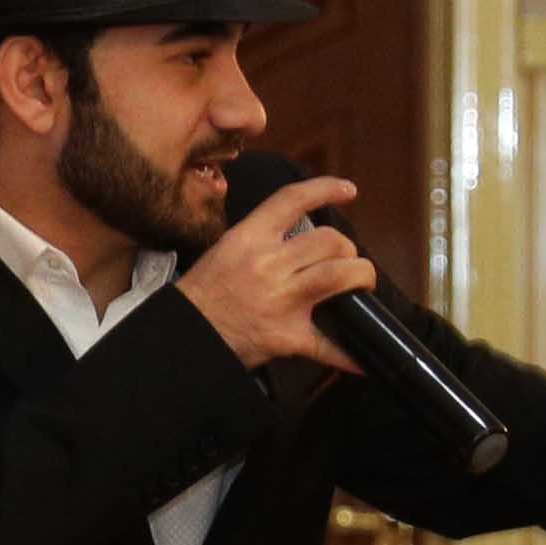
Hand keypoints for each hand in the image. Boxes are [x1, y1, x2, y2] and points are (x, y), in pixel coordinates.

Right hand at [182, 173, 375, 372]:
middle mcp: (268, 264)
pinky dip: (348, 352)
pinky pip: (328, 343)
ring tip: (359, 286)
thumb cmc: (204, 293)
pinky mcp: (288, 335)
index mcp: (250, 237)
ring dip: (360, 278)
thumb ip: (264, 239)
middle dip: (348, 250)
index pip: (293, 199)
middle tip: (347, 261)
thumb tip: (306, 239)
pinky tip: (360, 356)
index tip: (348, 190)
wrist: (185, 333)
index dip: (326, 188)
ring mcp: (281, 300)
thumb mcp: (228, 249)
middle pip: (330, 240)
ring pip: (339, 276)